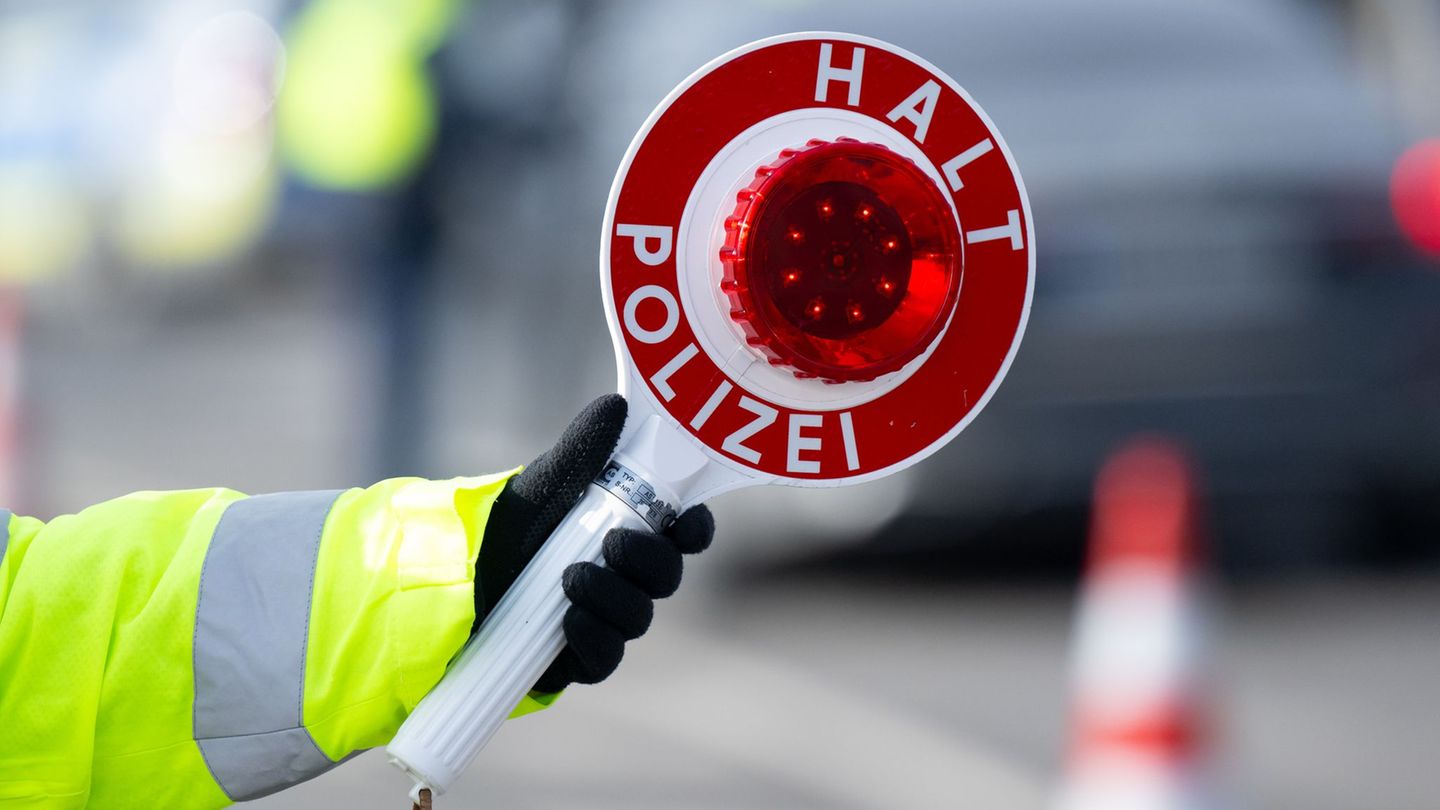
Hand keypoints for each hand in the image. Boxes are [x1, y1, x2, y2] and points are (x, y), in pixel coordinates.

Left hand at [477, 394, 714, 692]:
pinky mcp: (580, 656)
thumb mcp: (543, 484)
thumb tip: (616, 407)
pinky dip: (593, 637)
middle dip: (651, 561)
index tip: (685, 522)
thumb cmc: (504, 526)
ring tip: (573, 578)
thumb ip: (582, 450)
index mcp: (629, 529)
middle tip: (614, 544)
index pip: (683, 532)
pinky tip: (571, 620)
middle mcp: (625, 576)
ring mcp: (606, 617)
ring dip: (614, 597)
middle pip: (667, 576)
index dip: (695, 528)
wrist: (449, 579)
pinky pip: (606, 657)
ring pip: (639, 617)